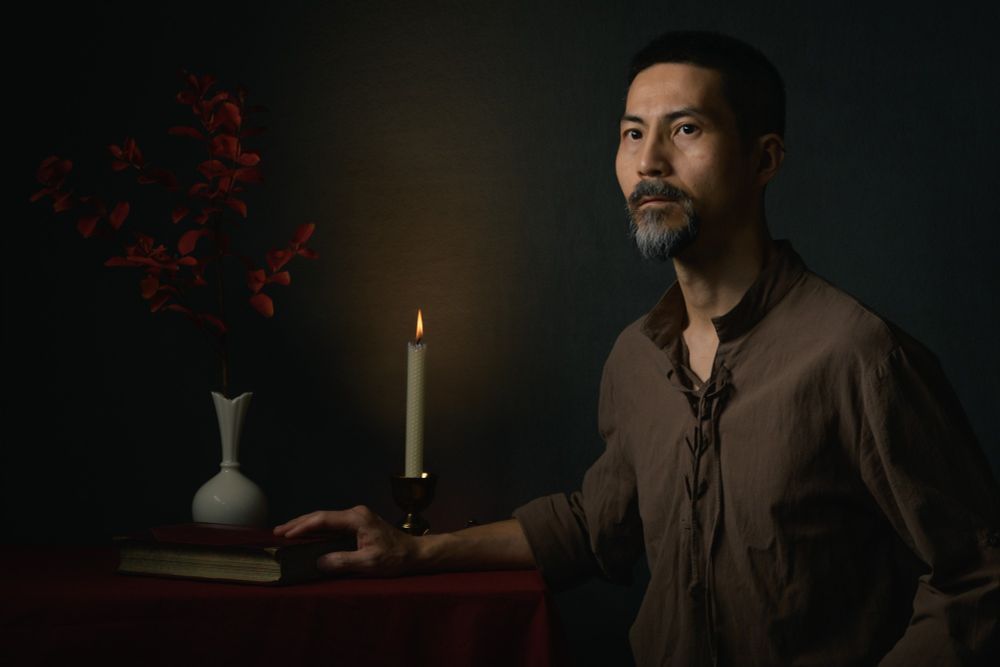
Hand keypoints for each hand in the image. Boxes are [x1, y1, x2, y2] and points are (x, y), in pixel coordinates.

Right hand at [273, 506, 415, 575]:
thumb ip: (343, 561)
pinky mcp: (358, 524)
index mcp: (357, 518)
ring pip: (325, 519)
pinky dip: (317, 529)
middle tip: (277, 532)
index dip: (302, 526)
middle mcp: (355, 513)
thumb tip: (319, 562)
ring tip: (286, 532)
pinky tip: (306, 535)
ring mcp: (357, 517)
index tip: (285, 534)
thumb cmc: (395, 557)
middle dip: (298, 523)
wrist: (415, 553)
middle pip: (321, 516)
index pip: (323, 520)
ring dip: (306, 525)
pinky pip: (332, 525)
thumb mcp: (369, 562)